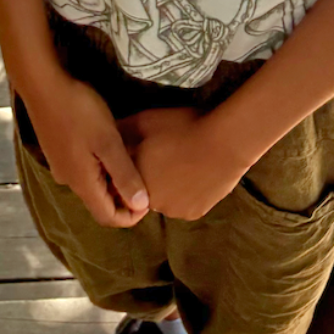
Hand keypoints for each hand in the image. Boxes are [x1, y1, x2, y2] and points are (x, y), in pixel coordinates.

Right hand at [26, 74, 149, 227]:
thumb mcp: (109, 142)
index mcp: (82, 183)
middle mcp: (69, 180)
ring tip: (131, 160)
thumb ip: (125, 175)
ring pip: (92, 184)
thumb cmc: (79, 112)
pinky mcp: (58, 150)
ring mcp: (61, 164)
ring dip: (112, 180)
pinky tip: (110, 146)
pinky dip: (100, 167)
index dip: (131, 216)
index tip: (150, 200)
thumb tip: (141, 205)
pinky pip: (83, 169)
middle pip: (99, 202)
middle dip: (123, 197)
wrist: (44, 84)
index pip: (107, 217)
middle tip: (145, 178)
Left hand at [118, 106, 248, 220]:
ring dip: (169, 186)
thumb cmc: (182, 128)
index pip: (125, 176)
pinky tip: (196, 173)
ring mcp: (173, 210)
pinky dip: (188, 192)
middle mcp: (149, 201)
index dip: (135, 162)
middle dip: (151, 175)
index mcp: (134, 179)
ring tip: (184, 162)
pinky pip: (185, 203)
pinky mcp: (193, 213)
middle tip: (168, 154)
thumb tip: (109, 136)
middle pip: (145, 189)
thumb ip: (122, 131)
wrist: (224, 143)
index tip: (147, 150)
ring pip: (165, 198)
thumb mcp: (145, 121)